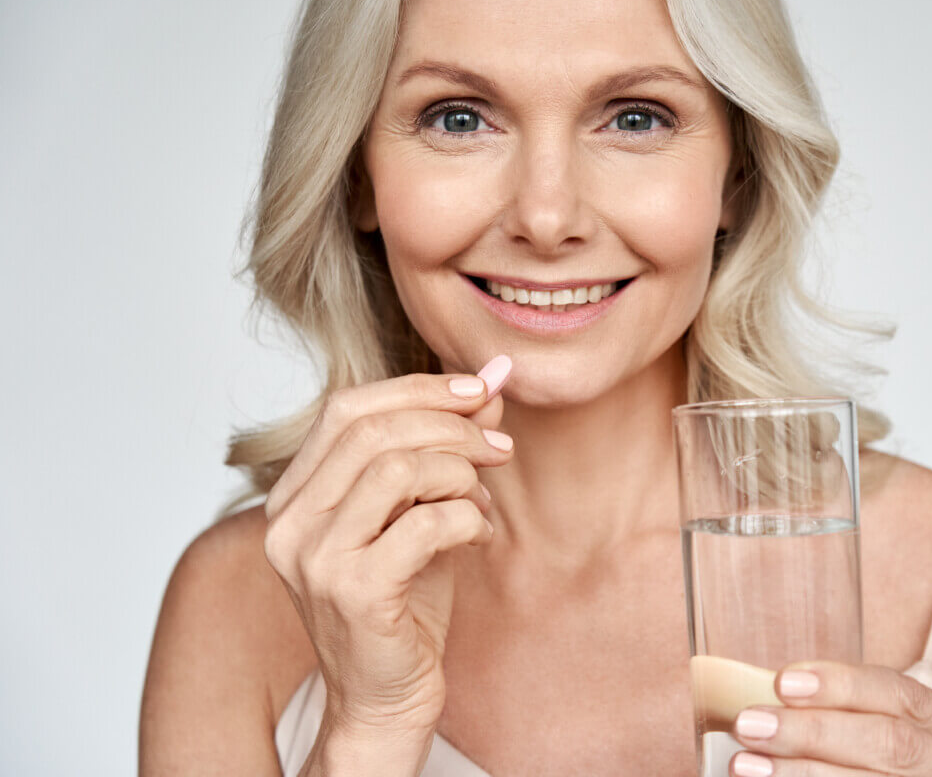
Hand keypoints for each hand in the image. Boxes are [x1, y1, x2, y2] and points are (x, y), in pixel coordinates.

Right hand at [262, 356, 513, 737]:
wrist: (386, 699)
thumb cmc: (402, 603)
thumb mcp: (422, 510)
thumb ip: (447, 444)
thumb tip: (495, 376)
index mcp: (294, 495)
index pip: (345, 407)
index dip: (417, 389)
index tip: (479, 391)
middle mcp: (289, 523)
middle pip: (371, 429)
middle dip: (450, 427)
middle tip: (499, 446)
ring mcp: (314, 558)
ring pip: (396, 468)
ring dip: (459, 472)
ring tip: (481, 497)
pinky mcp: (352, 592)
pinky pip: (423, 524)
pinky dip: (466, 518)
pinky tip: (476, 536)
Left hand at [728, 661, 931, 775]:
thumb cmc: (913, 772)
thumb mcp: (907, 740)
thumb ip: (852, 718)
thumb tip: (771, 700)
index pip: (901, 694)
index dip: (842, 685)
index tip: (783, 681)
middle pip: (889, 742)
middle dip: (814, 732)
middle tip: (750, 725)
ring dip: (803, 774)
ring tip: (746, 765)